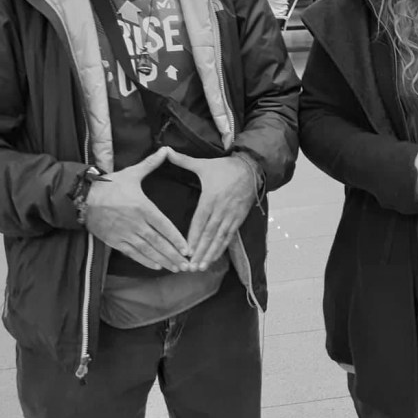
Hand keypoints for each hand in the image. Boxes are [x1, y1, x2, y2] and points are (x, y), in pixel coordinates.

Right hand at [83, 147, 191, 271]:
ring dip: (162, 260)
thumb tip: (166, 149)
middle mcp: (135, 223)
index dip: (176, 238)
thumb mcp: (132, 173)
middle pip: (157, 242)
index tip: (187, 248)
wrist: (83, 197)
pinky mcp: (115, 241)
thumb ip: (151, 164)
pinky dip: (145, 261)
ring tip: (176, 268)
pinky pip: (132, 254)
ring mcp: (124, 234)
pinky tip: (156, 266)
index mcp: (142, 207)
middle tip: (186, 265)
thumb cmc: (109, 185)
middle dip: (173, 254)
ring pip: (147, 250)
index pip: (163, 226)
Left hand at [165, 148, 259, 270]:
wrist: (251, 169)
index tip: (186, 251)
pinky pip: (230, 236)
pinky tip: (214, 258)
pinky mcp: (239, 218)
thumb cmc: (224, 168)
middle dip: (200, 251)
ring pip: (220, 238)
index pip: (200, 221)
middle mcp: (221, 209)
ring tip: (201, 267)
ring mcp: (231, 215)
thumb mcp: (204, 164)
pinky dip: (222, 248)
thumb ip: (183, 161)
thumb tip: (165, 151)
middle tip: (191, 266)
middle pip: (209, 234)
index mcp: (210, 198)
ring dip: (211, 253)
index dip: (194, 236)